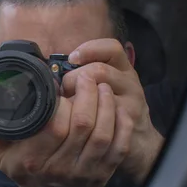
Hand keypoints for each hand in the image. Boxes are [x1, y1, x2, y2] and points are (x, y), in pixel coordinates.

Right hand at [0, 75, 132, 186]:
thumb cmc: (22, 166)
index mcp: (33, 158)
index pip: (55, 125)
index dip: (65, 101)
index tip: (65, 83)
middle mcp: (59, 168)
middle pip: (83, 126)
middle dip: (89, 95)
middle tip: (87, 78)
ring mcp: (83, 174)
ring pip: (103, 135)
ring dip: (106, 106)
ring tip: (102, 88)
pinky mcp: (102, 175)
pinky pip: (119, 149)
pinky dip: (122, 127)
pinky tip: (117, 109)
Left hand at [62, 39, 164, 183]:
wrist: (137, 138)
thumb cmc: (111, 105)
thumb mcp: (104, 82)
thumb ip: (85, 72)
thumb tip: (49, 71)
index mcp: (123, 69)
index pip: (111, 48)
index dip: (89, 49)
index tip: (71, 58)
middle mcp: (129, 84)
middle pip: (99, 70)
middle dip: (74, 78)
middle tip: (64, 90)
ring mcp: (130, 105)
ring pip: (100, 95)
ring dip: (77, 100)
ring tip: (68, 106)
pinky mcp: (125, 127)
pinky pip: (102, 119)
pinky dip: (85, 119)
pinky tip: (75, 123)